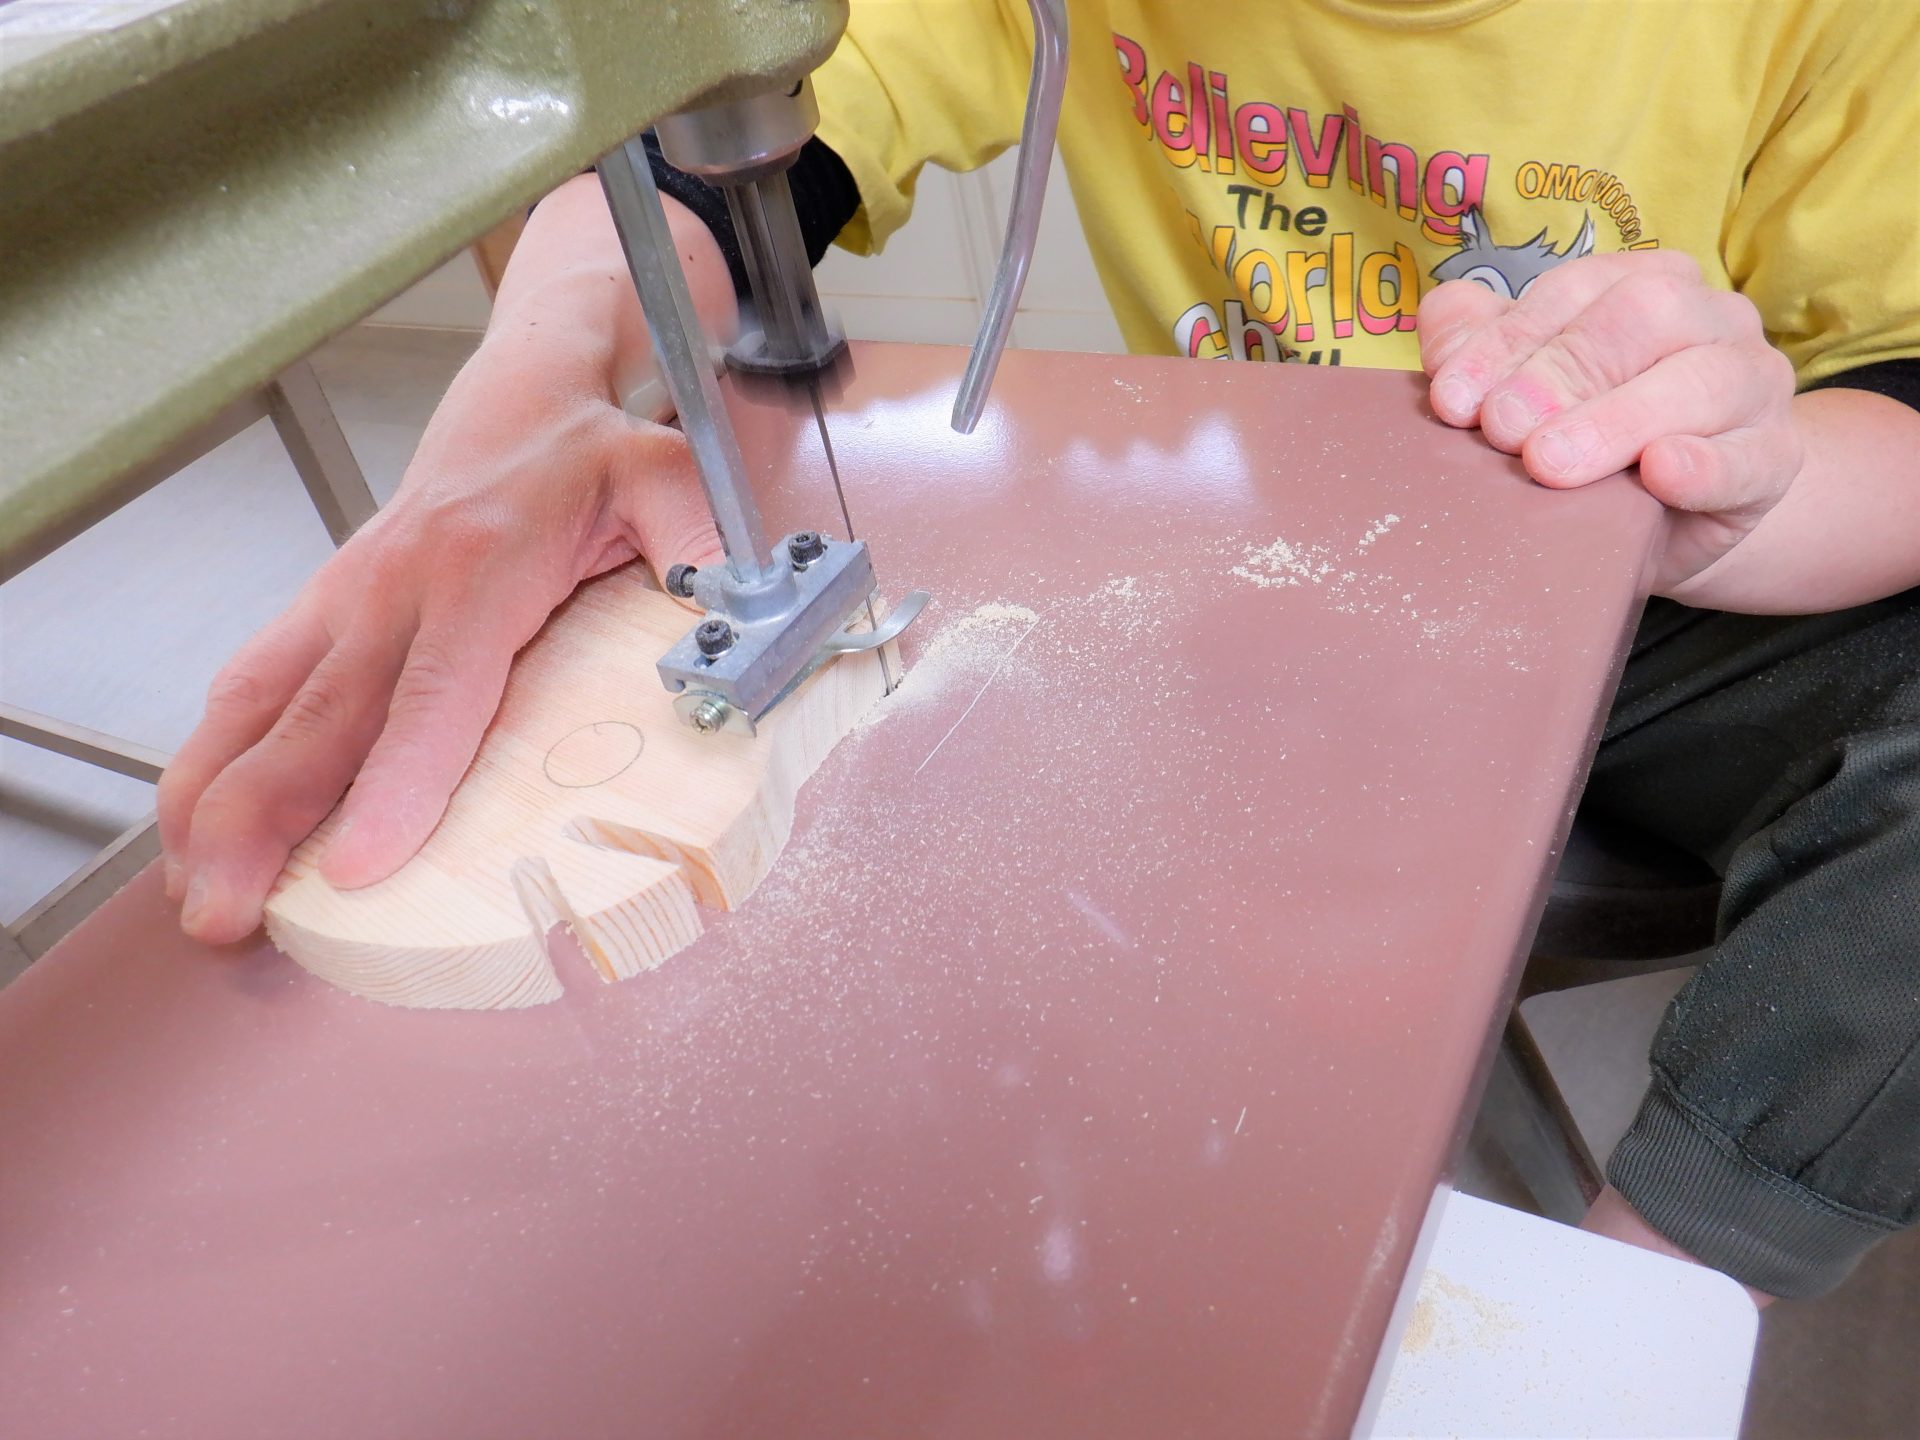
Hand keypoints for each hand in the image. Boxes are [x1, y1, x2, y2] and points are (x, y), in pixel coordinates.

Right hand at [158, 332, 722, 943]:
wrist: (526, 399)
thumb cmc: (596, 453)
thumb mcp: (673, 480)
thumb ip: (706, 545)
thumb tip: (735, 618)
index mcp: (481, 566)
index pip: (436, 690)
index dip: (397, 781)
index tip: (360, 866)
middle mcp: (394, 585)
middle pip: (320, 718)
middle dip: (263, 822)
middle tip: (231, 913)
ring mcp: (347, 595)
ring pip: (259, 705)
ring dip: (215, 802)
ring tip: (200, 896)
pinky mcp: (323, 607)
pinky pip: (251, 686)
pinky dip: (212, 759)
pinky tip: (198, 830)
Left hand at [1419, 251, 1805, 591]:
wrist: (1659, 530)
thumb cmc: (1584, 449)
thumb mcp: (1525, 395)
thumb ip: (1481, 346)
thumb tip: (1443, 318)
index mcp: (1645, 286)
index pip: (1576, 290)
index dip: (1507, 341)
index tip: (1450, 401)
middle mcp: (1709, 321)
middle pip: (1643, 317)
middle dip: (1560, 373)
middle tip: (1499, 430)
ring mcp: (1753, 386)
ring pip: (1700, 381)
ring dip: (1616, 420)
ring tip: (1548, 463)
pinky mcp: (1774, 460)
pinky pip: (1747, 458)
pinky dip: (1703, 466)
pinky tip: (1659, 472)